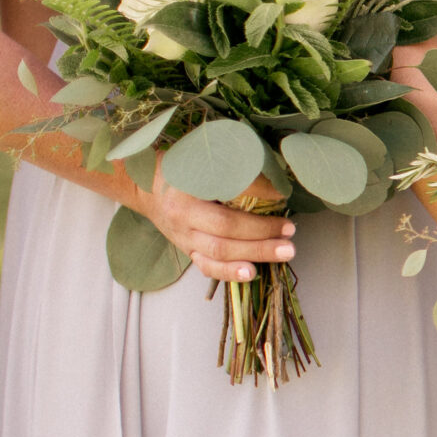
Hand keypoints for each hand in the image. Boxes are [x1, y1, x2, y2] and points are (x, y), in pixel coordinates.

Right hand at [138, 179, 293, 284]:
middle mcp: (183, 213)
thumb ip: (231, 170)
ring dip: (255, 252)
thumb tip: (274, 182)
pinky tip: (252, 273)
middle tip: (290, 230)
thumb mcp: (202, 163)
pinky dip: (230, 272)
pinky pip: (207, 266)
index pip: (226, 189)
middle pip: (225, 226)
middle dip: (262, 231)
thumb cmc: (182, 171)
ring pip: (219, 250)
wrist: (146, 189)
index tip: (282, 193)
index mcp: (187, 186)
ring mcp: (184, 235)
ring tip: (285, 251)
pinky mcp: (187, 250)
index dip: (257, 192)